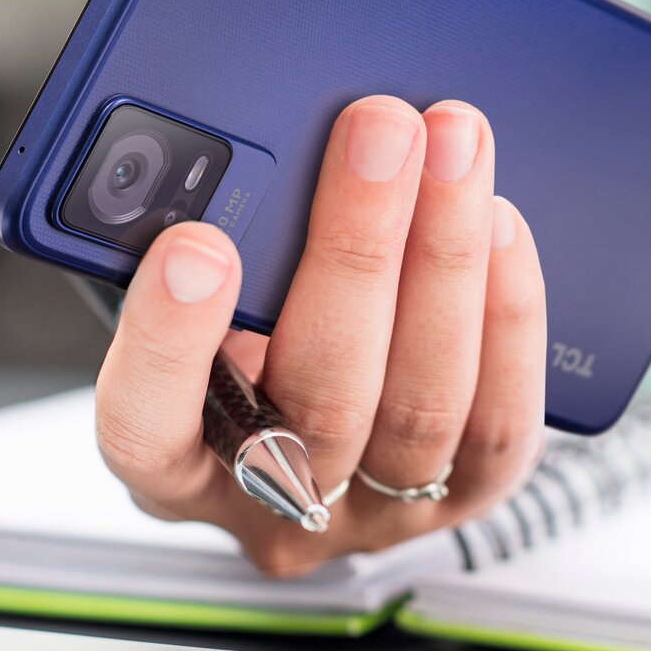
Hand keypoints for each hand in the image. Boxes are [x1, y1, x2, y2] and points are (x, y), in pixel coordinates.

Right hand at [95, 96, 547, 575]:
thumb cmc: (248, 342)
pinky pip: (498, 425)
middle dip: (356, 249)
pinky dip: (504, 318)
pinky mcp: (462, 504)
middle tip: (378, 133)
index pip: (146, 429)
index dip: (170, 343)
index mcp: (173, 467)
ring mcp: (375, 518)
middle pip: (319, 398)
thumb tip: (268, 151)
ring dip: (446, 262)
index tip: (197, 244)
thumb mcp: (204, 299)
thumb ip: (217, 249)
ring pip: (421, 406)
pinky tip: (499, 228)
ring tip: (454, 150)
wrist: (340, 434)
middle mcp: (273, 505)